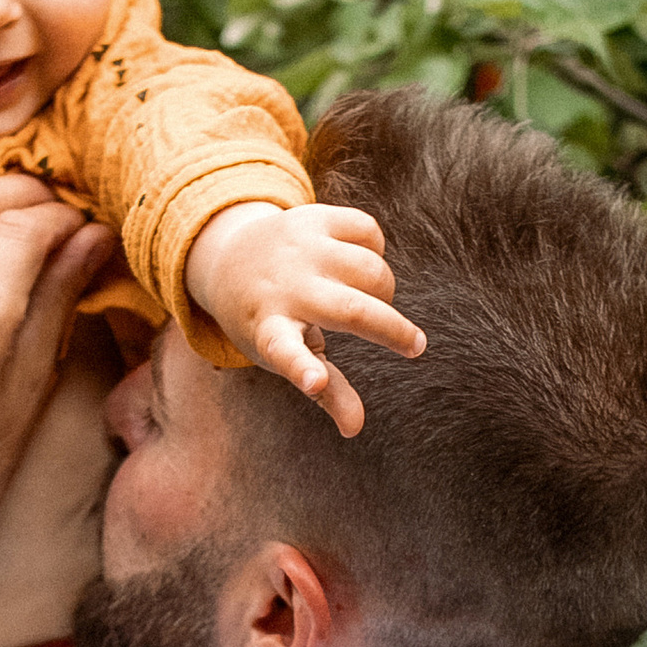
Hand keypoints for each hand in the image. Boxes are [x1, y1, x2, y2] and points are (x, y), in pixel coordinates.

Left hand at [180, 201, 424, 439]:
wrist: (231, 259)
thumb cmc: (269, 321)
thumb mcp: (286, 355)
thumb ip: (324, 390)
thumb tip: (354, 429)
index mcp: (270, 332)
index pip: (286, 355)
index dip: (304, 370)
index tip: (315, 383)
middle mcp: (284, 289)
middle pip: (354, 312)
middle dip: (393, 330)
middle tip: (415, 347)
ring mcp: (298, 249)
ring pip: (372, 270)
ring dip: (385, 291)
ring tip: (370, 301)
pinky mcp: (312, 218)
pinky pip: (370, 232)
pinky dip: (376, 251)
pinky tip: (356, 262)